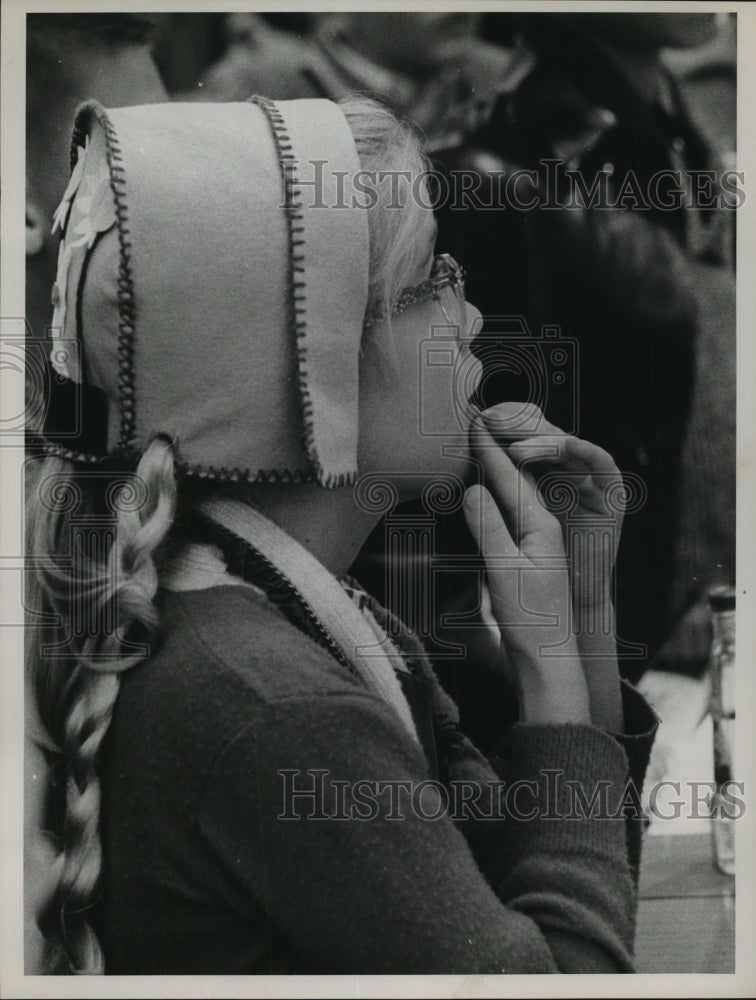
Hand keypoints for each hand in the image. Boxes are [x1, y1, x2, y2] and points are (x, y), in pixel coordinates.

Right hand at [464, 409, 590, 725]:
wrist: (547, 659)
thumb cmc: (530, 620)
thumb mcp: (504, 572)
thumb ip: (489, 529)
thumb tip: (473, 488)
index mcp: (540, 527)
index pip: (510, 479)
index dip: (490, 450)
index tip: (473, 422)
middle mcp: (541, 529)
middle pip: (517, 478)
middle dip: (498, 447)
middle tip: (476, 418)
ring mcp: (536, 543)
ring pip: (515, 494)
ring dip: (497, 466)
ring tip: (480, 444)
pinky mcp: (527, 558)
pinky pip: (511, 513)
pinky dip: (497, 494)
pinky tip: (488, 492)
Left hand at [480, 403, 625, 579]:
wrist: (571, 601)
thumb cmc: (535, 570)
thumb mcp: (509, 534)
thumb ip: (494, 508)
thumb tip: (471, 486)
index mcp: (537, 475)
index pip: (518, 438)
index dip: (499, 428)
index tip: (474, 423)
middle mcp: (563, 472)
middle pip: (542, 433)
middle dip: (516, 423)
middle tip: (489, 420)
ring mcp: (588, 479)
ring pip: (566, 443)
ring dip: (542, 438)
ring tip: (514, 447)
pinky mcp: (611, 493)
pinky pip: (601, 461)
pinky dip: (583, 449)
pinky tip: (563, 444)